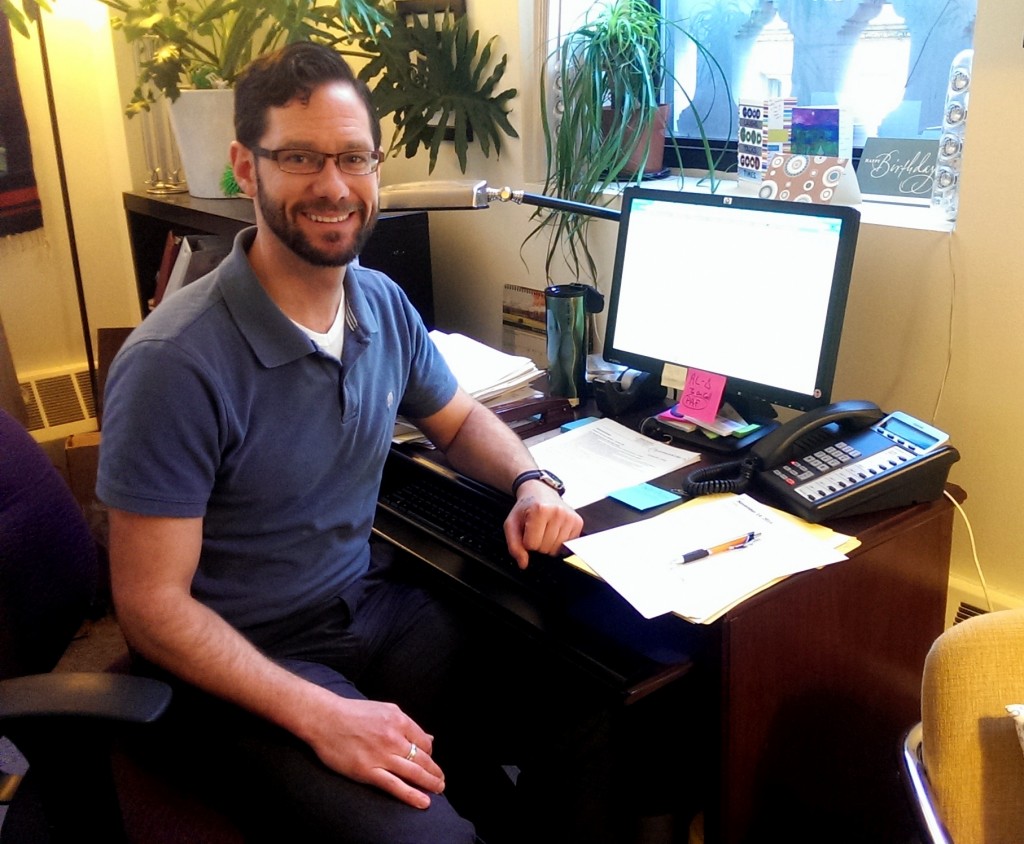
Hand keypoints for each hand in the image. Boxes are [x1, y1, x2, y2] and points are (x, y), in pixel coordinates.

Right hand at [304, 694, 444, 808]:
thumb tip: (428, 738)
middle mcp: (393, 738)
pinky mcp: (368, 771)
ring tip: (438, 790)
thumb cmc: (353, 713)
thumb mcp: (385, 710)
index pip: (424, 742)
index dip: (430, 755)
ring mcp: (381, 756)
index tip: (430, 763)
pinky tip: (423, 801)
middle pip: (422, 759)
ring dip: (430, 783)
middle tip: (441, 782)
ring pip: (413, 773)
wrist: (324, 718)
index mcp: (399, 720)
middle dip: (435, 772)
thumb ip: (407, 725)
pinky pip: (394, 786)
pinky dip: (411, 795)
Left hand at [504, 481, 583, 568]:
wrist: (540, 491)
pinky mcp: (578, 522)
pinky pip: (568, 546)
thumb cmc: (526, 507)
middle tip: (537, 529)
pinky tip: (555, 531)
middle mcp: (557, 512)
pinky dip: (559, 543)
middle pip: (545, 548)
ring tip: (546, 529)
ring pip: (557, 550)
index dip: (526, 541)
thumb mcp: (512, 523)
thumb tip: (523, 564)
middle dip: (538, 543)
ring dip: (549, 544)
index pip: (532, 545)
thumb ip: (514, 545)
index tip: (527, 530)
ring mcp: (570, 517)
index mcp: (540, 510)